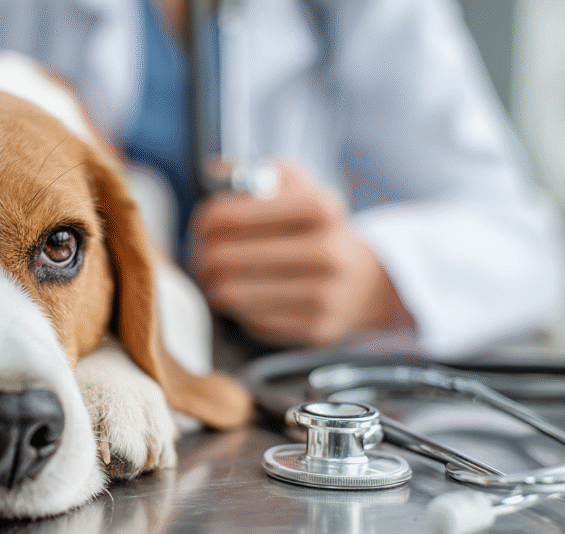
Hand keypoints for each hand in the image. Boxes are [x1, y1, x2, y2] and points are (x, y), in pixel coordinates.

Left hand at [190, 163, 413, 346]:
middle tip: (203, 257)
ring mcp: (323, 294)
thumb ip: (254, 174)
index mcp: (320, 208)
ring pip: (230, 294)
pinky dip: (240, 309)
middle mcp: (326, 251)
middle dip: (202, 258)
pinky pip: (250, 321)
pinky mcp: (316, 328)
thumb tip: (212, 170)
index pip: (229, 216)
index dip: (204, 223)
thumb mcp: (298, 188)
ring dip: (215, 286)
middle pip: (223, 258)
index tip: (203, 228)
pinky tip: (249, 297)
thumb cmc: (317, 230)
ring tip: (220, 278)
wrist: (366, 283)